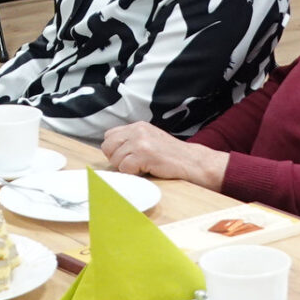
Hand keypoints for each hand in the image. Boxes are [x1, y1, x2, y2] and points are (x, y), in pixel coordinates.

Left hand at [100, 122, 224, 189]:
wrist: (192, 162)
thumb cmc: (171, 155)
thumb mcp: (151, 140)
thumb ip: (133, 140)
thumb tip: (111, 151)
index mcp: (138, 126)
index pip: (109, 136)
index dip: (114, 150)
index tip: (126, 157)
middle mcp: (137, 130)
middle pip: (108, 146)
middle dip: (116, 159)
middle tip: (133, 164)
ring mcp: (140, 141)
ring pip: (115, 159)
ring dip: (126, 168)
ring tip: (143, 167)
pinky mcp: (144, 154)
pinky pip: (124, 168)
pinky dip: (133, 173)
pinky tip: (147, 170)